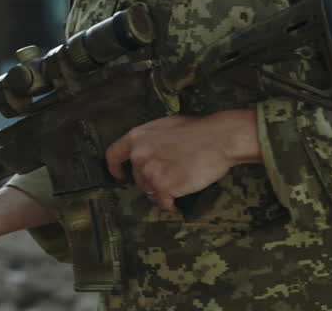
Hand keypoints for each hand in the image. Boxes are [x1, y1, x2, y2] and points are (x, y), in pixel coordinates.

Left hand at [105, 108, 260, 212]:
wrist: (218, 139)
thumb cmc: (196, 131)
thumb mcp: (163, 127)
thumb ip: (148, 140)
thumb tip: (143, 152)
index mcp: (136, 137)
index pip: (112, 156)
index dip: (115, 169)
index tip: (121, 177)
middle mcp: (138, 155)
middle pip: (137, 177)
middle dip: (151, 179)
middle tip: (170, 175)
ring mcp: (150, 171)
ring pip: (149, 190)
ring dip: (161, 191)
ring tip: (179, 183)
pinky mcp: (164, 187)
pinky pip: (162, 202)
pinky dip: (170, 204)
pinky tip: (178, 201)